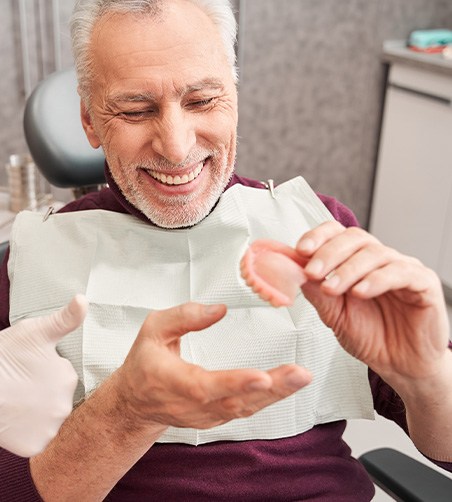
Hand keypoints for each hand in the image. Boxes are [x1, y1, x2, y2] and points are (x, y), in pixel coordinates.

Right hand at [0, 295, 87, 456]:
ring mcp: (50, 428)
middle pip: (57, 398)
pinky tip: (16, 420)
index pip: (62, 376)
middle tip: (20, 386)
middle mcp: (66, 406)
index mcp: (68, 378)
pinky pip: (37, 439)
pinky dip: (28, 433)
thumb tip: (83, 299)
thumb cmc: (2, 358)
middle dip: (43, 393)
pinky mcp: (35, 446)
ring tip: (16, 401)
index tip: (28, 370)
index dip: (44, 372)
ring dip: (37, 413)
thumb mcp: (34, 332)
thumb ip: (64, 319)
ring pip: (49, 419)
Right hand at [115, 302, 311, 429]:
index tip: (262, 376)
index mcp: (173, 382)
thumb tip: (219, 309)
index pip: (206, 386)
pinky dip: (269, 399)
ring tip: (301, 377)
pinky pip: (246, 410)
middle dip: (272, 389)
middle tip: (300, 374)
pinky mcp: (216, 417)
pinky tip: (288, 385)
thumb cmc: (144, 363)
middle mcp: (192, 405)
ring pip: (245, 408)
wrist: (135, 403)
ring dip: (277, 394)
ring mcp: (206, 416)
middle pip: (235, 401)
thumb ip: (183, 316)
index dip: (235, 383)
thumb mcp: (153, 330)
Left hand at [296, 221, 449, 384]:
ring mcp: (403, 268)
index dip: (318, 237)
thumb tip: (294, 270)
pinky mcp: (424, 283)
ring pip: (374, 253)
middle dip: (328, 253)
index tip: (300, 250)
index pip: (337, 233)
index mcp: (355, 261)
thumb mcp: (334, 315)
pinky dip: (377, 280)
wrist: (400, 366)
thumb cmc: (370, 336)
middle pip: (354, 238)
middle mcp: (379, 259)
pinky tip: (360, 292)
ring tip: (331, 288)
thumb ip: (316, 292)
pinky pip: (402, 272)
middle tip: (312, 272)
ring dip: (348, 269)